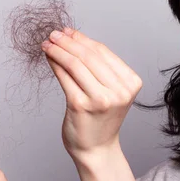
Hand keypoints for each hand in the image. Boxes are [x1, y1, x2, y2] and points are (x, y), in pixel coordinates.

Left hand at [41, 28, 141, 162]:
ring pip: (76, 64)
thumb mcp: (111, 91)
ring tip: (48, 43)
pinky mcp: (80, 105)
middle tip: (54, 33)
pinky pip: (65, 77)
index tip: (68, 32)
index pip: (104, 53)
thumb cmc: (101, 118)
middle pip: (89, 56)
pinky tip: (48, 57)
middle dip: (69, 41)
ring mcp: (100, 99)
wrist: (97, 148)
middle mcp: (119, 91)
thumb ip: (99, 68)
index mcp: (131, 83)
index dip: (83, 39)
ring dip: (59, 50)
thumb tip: (72, 37)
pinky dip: (55, 63)